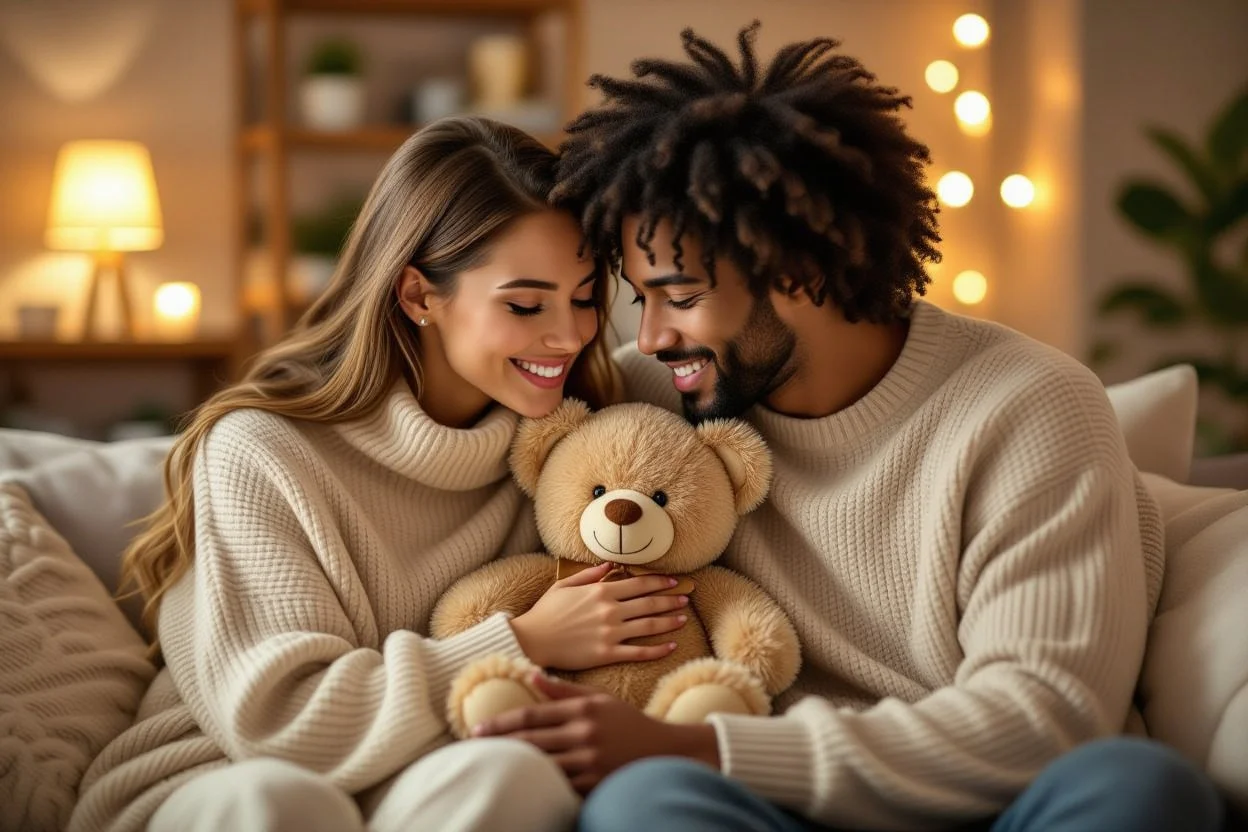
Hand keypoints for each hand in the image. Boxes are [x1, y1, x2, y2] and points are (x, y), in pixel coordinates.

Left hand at [472, 673, 720, 793]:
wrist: (664, 753)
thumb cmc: (627, 723)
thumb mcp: (599, 699)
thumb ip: (564, 689)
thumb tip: (531, 675)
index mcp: (582, 710)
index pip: (531, 716)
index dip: (501, 722)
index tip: (477, 728)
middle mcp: (584, 734)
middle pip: (530, 742)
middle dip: (498, 744)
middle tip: (472, 747)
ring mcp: (589, 762)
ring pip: (540, 766)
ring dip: (512, 765)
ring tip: (489, 765)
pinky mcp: (594, 785)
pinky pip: (558, 786)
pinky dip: (538, 785)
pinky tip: (520, 785)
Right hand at [510, 562, 688, 670]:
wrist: (532, 640)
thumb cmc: (545, 612)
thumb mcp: (565, 585)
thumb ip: (589, 575)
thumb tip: (609, 565)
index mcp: (601, 592)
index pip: (639, 584)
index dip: (660, 582)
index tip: (674, 582)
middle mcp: (610, 610)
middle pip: (649, 603)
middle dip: (670, 600)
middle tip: (685, 599)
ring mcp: (610, 633)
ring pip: (649, 626)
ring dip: (669, 622)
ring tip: (683, 620)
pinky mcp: (607, 654)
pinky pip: (639, 652)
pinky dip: (658, 649)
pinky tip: (671, 646)